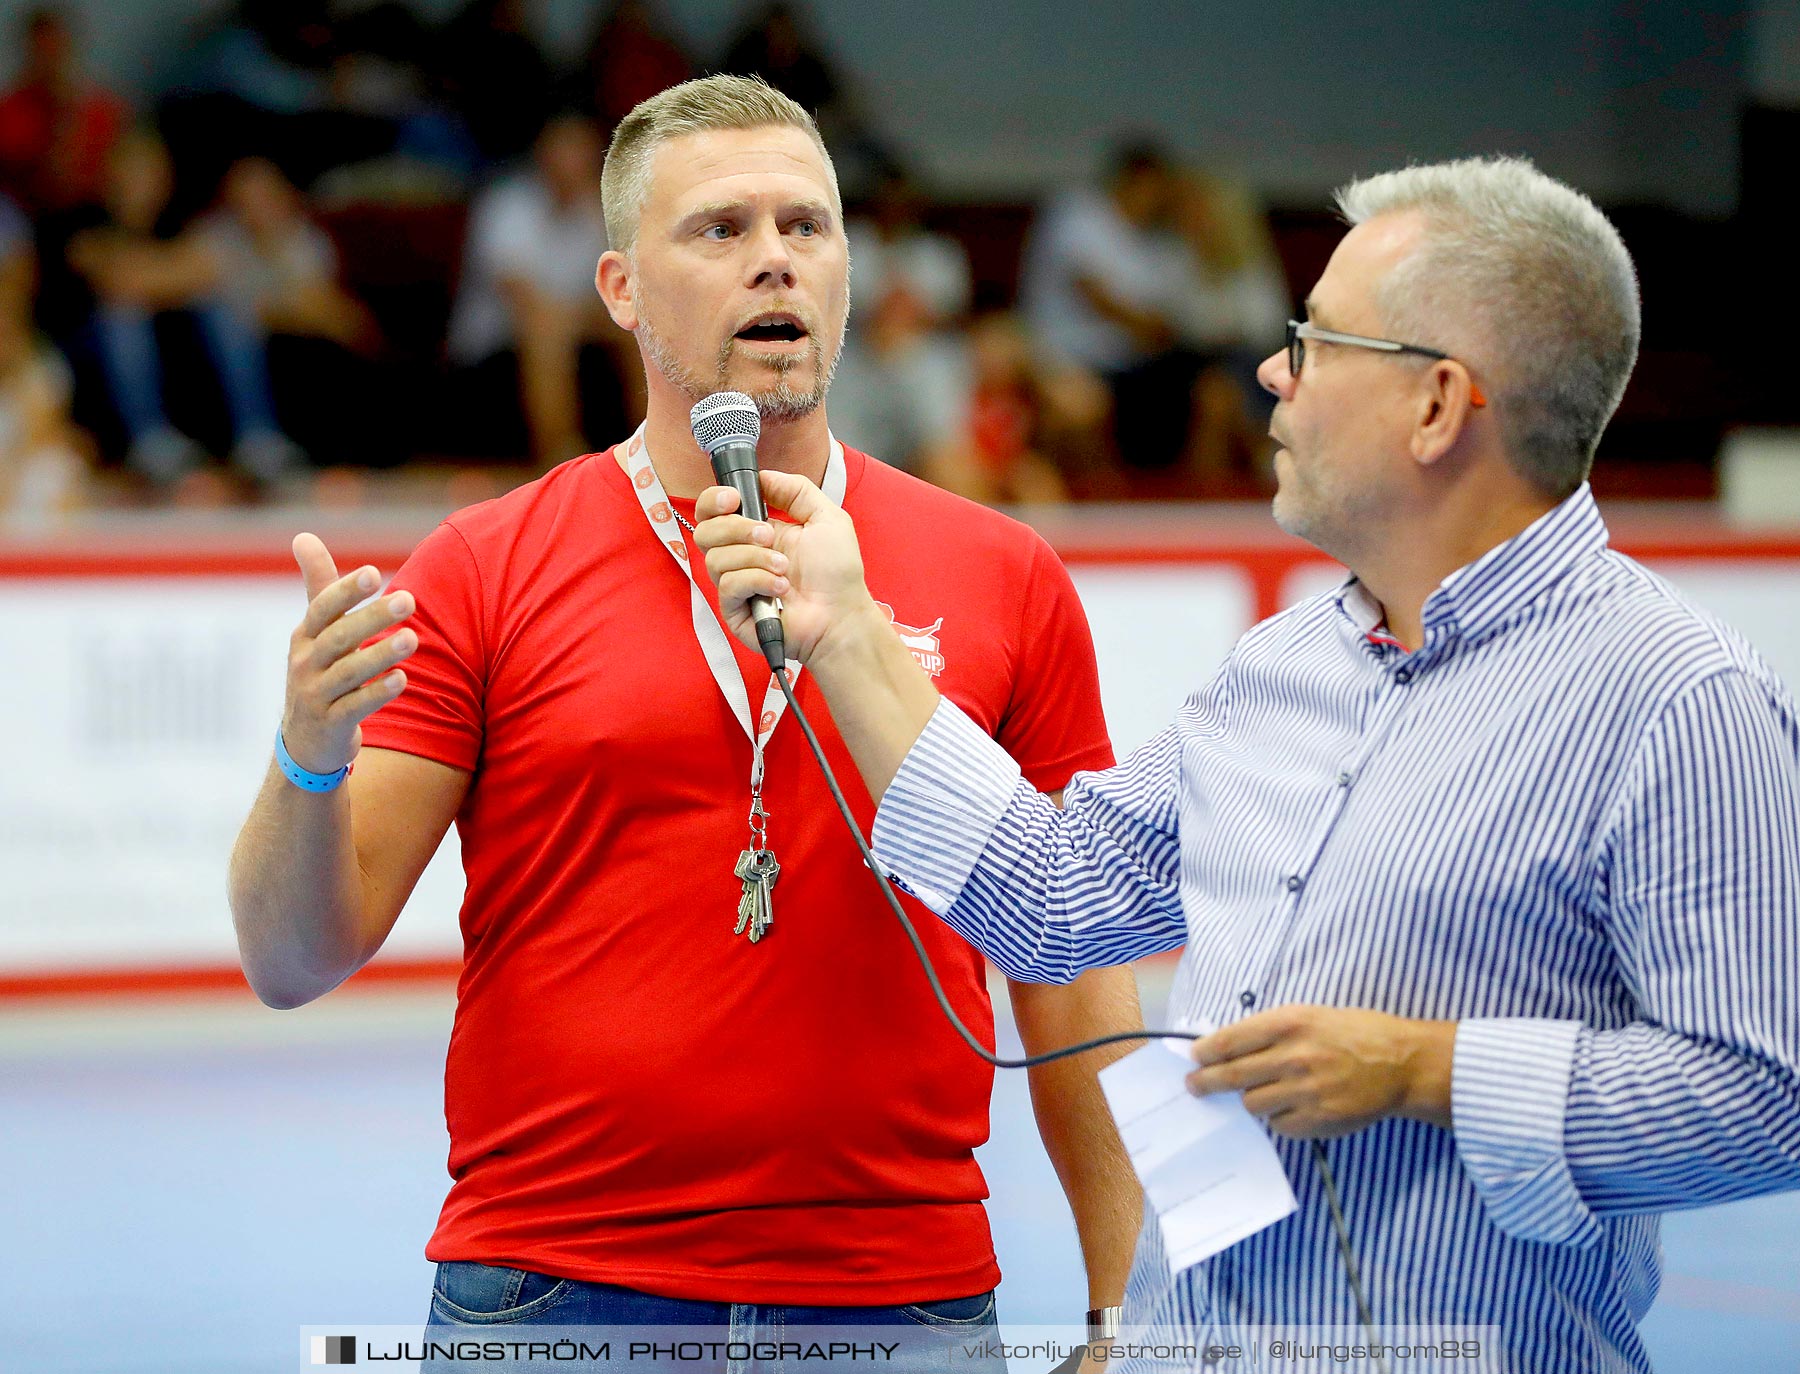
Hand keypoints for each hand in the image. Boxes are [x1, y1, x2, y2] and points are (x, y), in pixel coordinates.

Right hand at [281, 533, 416, 774]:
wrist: (306, 740)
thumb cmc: (319, 672)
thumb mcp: (315, 631)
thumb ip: (318, 585)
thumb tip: (302, 535)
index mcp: (306, 636)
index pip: (323, 608)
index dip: (346, 590)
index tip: (375, 572)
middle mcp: (306, 663)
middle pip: (339, 637)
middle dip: (372, 618)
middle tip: (409, 599)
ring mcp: (315, 695)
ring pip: (348, 672)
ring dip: (381, 654)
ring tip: (413, 638)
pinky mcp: (330, 724)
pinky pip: (354, 707)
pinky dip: (377, 693)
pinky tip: (403, 679)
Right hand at [694, 469, 883, 664]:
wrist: (842, 614)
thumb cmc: (838, 573)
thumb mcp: (826, 517)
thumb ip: (795, 490)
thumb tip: (763, 476)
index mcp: (757, 531)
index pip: (713, 511)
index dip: (714, 500)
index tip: (734, 498)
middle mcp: (742, 556)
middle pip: (705, 531)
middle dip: (735, 527)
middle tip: (768, 535)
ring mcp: (737, 584)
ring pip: (716, 558)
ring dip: (755, 558)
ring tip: (784, 569)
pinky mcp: (735, 610)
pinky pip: (728, 585)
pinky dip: (757, 581)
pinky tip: (780, 588)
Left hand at [1186, 1005, 1454, 1137]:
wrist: (1402, 1063)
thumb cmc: (1354, 1033)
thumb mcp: (1309, 1015)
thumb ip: (1269, 1030)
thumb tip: (1225, 1046)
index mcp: (1288, 1024)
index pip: (1228, 1041)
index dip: (1204, 1052)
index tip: (1194, 1058)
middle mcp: (1293, 1057)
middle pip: (1231, 1076)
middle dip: (1205, 1083)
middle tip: (1194, 1086)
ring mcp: (1305, 1092)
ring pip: (1252, 1104)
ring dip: (1251, 1099)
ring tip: (1261, 1091)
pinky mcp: (1317, 1120)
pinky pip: (1278, 1125)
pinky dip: (1279, 1118)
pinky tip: (1293, 1105)